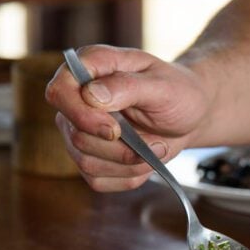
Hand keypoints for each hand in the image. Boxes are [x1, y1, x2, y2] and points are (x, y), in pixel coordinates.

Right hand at [46, 45, 210, 191]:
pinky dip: (128, 176)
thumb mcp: (163, 86)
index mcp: (91, 68)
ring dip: (129, 164)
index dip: (82, 117)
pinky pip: (99, 180)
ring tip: (156, 148)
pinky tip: (146, 161)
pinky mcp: (91, 157)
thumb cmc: (178, 93)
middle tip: (156, 143)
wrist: (190, 116)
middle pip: (76, 136)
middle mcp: (78, 100)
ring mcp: (81, 130)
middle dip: (120, 148)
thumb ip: (127, 86)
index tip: (116, 130)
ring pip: (86, 162)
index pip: (59, 93)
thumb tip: (90, 95)